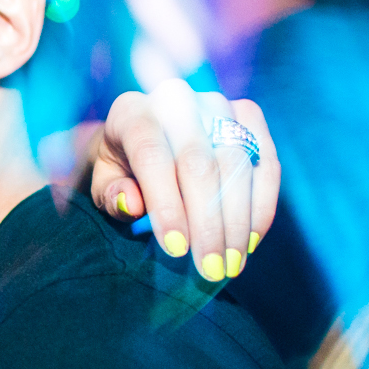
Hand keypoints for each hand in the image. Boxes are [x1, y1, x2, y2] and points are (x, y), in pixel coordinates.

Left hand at [90, 80, 279, 281]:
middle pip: (199, 163)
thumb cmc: (121, 170)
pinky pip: (265, 162)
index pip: (152, 156)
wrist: (148, 138)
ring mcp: (217, 104)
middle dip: (208, 223)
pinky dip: (262, 205)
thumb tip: (131, 204)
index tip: (177, 250)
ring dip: (238, 221)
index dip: (166, 205)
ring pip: (237, 164)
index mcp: (132, 112)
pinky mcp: (248, 116)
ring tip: (231, 264)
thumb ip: (111, 194)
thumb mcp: (104, 184)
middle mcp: (176, 99)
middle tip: (210, 268)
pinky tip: (251, 241)